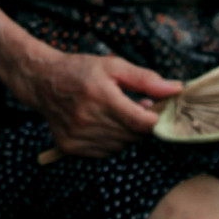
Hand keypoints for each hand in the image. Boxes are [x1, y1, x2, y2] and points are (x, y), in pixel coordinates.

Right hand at [10, 47, 180, 157]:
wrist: (42, 81)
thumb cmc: (80, 70)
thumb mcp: (114, 66)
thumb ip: (146, 79)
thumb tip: (176, 89)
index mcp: (100, 96)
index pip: (141, 123)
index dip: (154, 120)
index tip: (154, 111)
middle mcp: (87, 118)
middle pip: (133, 136)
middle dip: (139, 124)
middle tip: (134, 107)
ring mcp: (77, 136)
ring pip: (121, 146)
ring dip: (125, 133)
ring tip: (115, 114)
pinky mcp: (70, 147)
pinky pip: (105, 152)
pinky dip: (110, 142)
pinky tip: (102, 125)